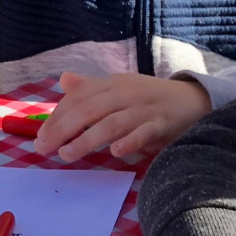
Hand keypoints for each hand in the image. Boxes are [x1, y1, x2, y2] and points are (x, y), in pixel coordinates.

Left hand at [36, 71, 212, 162]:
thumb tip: (64, 80)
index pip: (79, 98)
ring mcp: (145, 109)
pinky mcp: (163, 124)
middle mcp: (126, 93)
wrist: (194, 100)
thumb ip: (92, 88)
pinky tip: (115, 152)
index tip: (40, 137)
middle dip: (63, 129)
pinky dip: (130, 141)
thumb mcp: (120, 88)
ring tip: (67, 155)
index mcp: (113, 84)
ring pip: (111, 123)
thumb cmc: (151, 98)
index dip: (57, 117)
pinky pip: (144, 132)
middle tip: (43, 149)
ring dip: (87, 139)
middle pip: (89, 110)